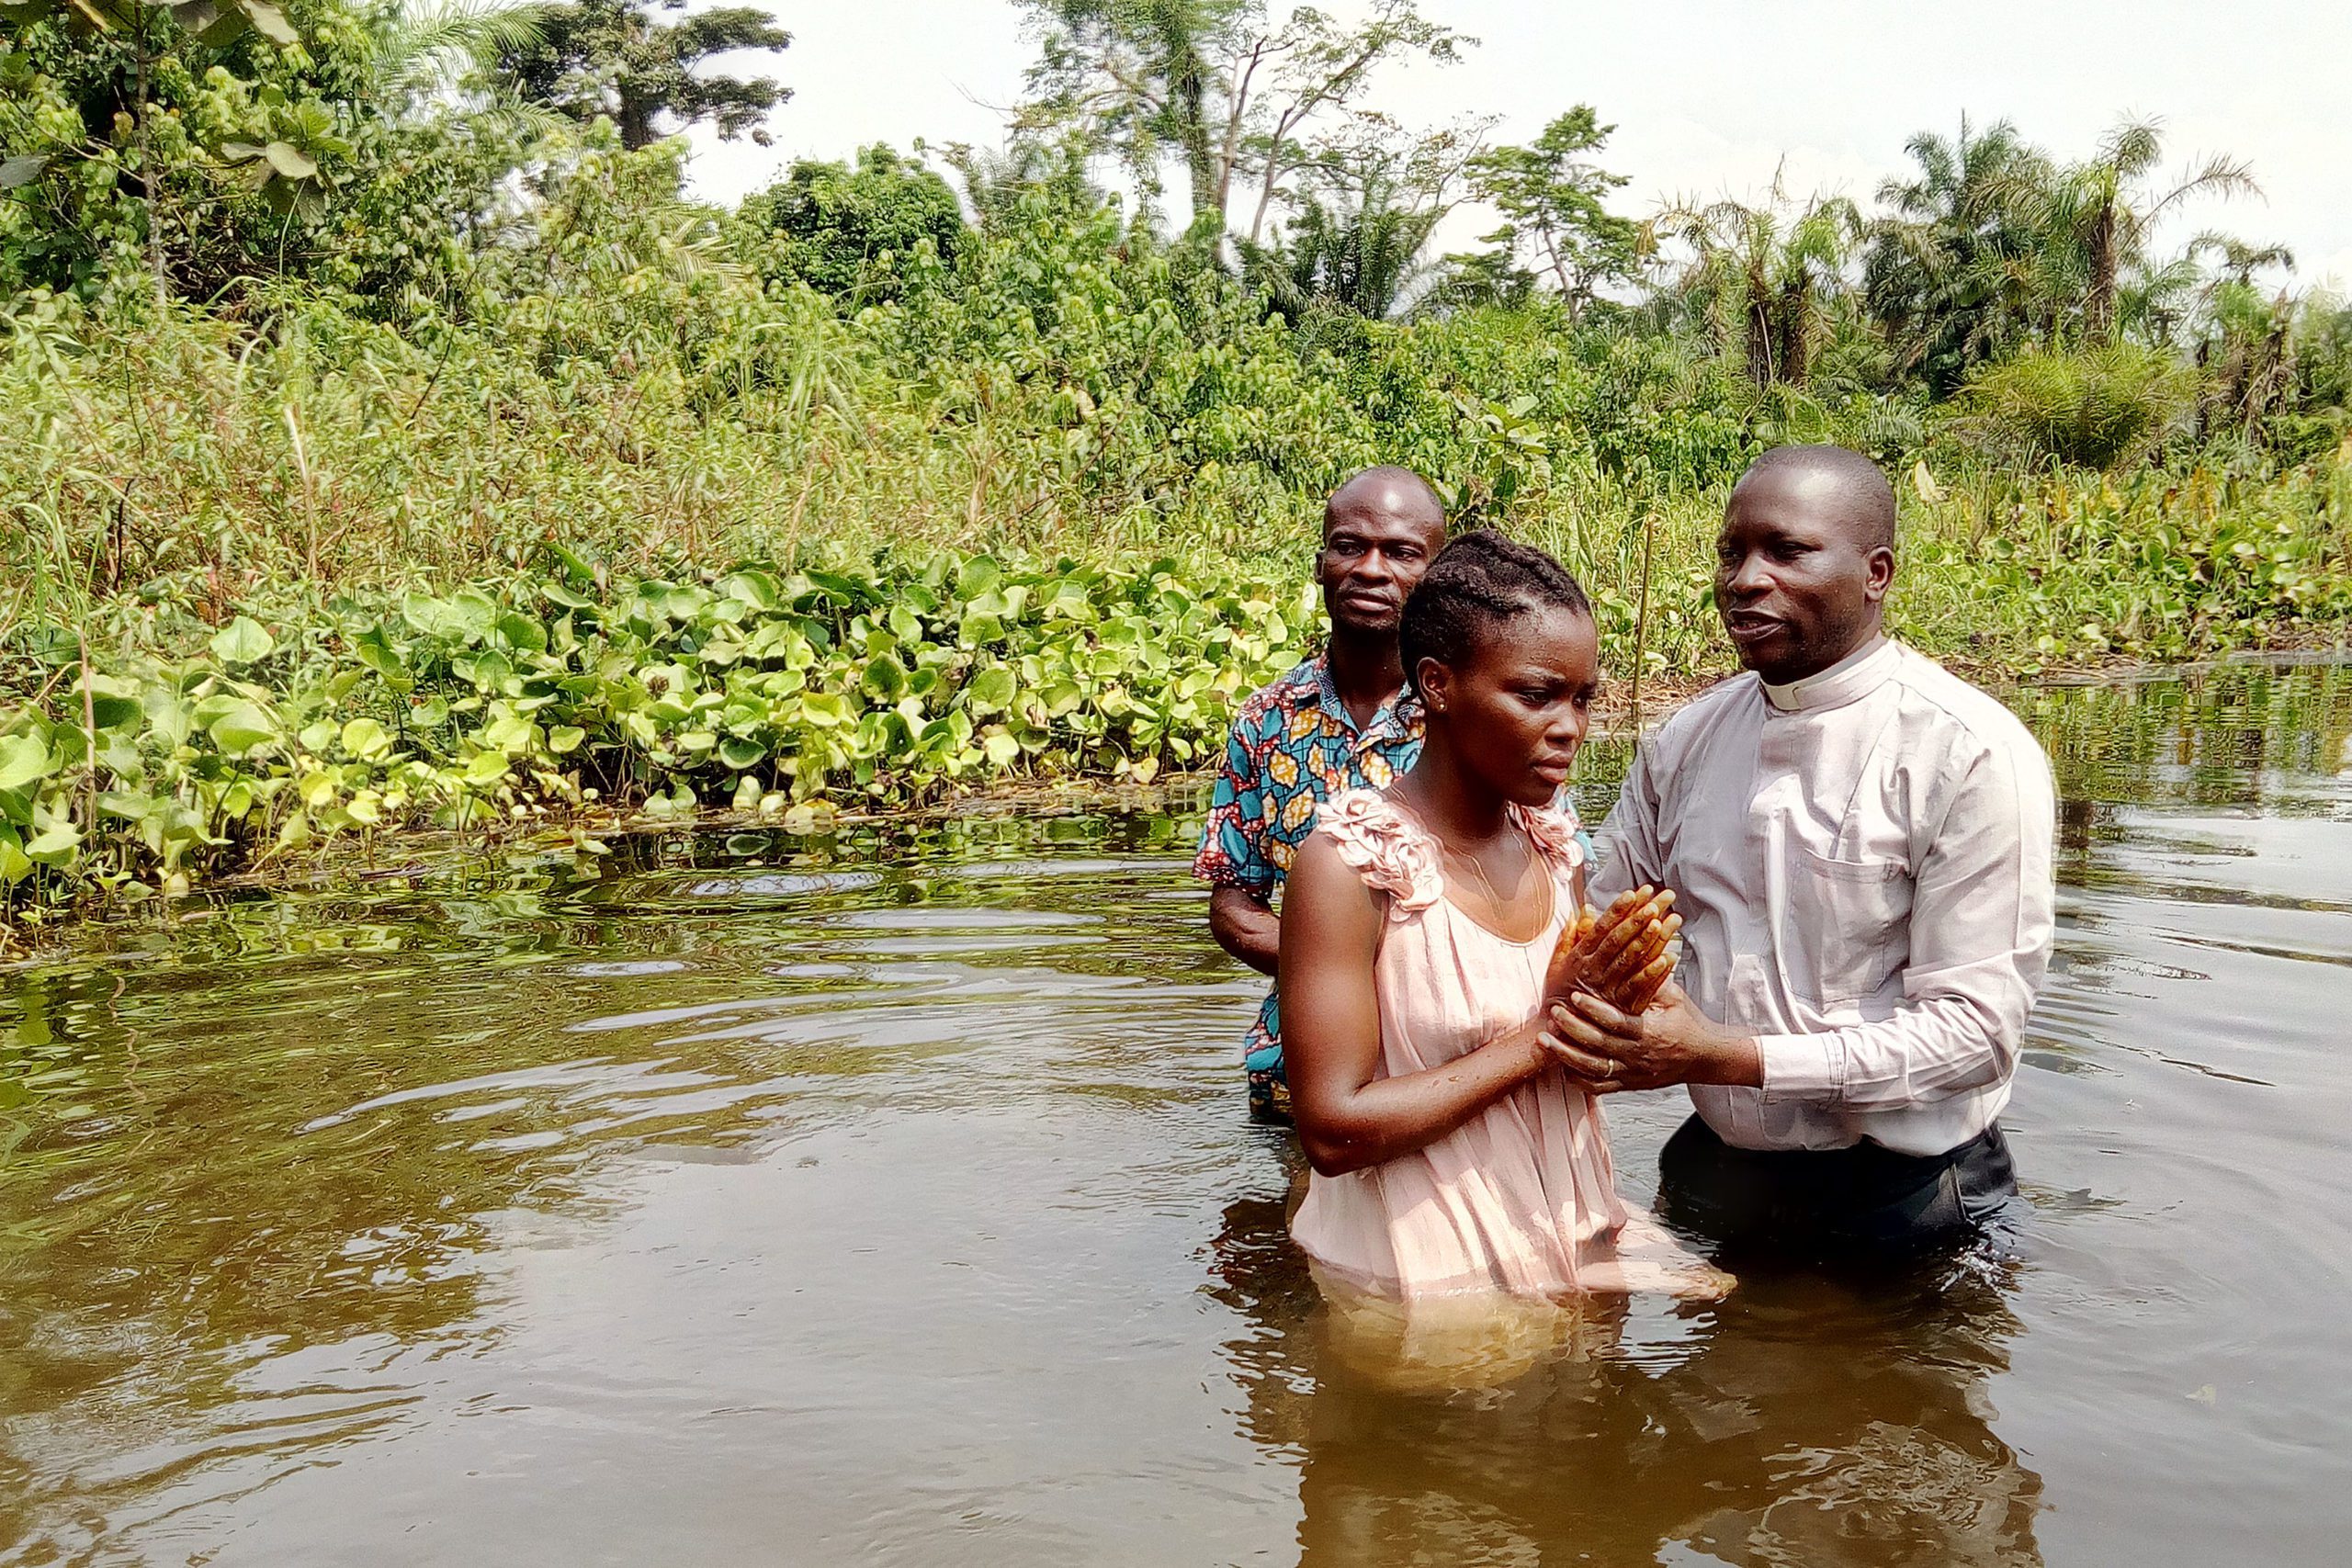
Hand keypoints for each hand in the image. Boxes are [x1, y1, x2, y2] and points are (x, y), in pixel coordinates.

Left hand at [1540, 981, 1763, 1094]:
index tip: (1575, 996)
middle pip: (1598, 1046)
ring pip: (1593, 1070)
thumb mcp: (1673, 997)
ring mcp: (1633, 1073)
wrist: (1705, 1056)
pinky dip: (1579, 1079)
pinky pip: (1599, 1087)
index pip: (1616, 1021)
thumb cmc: (1687, 1021)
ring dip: (1566, 1056)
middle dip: (1572, 1030)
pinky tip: (1562, 1067)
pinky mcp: (1629, 1085)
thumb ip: (1651, 979)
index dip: (1593, 1010)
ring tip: (1545, 1042)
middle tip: (1553, 1014)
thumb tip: (1635, 949)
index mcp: (1649, 1031)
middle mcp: (1638, 1055)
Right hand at [1547, 885, 1681, 1011]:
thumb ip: (1569, 937)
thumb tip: (1580, 912)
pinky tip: (1670, 958)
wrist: (1559, 1032)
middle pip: (1618, 940)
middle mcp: (1593, 970)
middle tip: (1656, 902)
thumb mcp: (1556, 964)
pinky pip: (1640, 988)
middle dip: (1637, 919)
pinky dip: (1655, 973)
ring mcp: (1608, 988)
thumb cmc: (1560, 994)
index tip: (1632, 893)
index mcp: (1580, 957)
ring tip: (1664, 922)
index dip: (1617, 910)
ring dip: (1648, 940)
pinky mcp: (1621, 1006)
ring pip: (1630, 960)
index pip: (1601, 928)